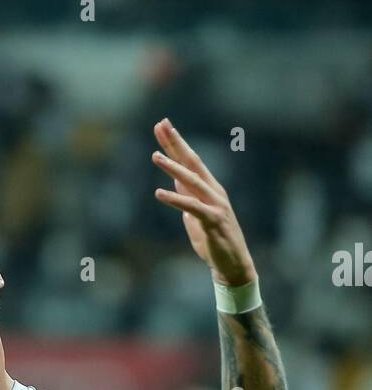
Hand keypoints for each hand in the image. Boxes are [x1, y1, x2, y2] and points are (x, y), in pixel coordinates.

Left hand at [152, 118, 255, 287]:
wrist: (233, 264)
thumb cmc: (214, 240)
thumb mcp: (195, 215)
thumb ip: (187, 196)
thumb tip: (174, 183)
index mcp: (209, 188)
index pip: (190, 160)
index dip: (176, 143)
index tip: (162, 125)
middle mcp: (214, 191)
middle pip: (192, 162)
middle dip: (176, 143)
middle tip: (161, 124)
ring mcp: (215, 205)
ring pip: (192, 181)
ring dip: (173, 168)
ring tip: (155, 156)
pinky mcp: (213, 221)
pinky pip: (191, 207)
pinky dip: (175, 200)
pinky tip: (159, 192)